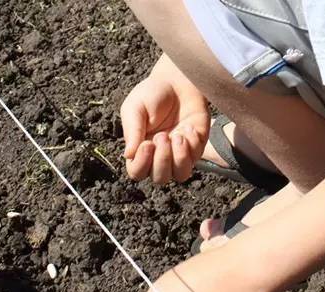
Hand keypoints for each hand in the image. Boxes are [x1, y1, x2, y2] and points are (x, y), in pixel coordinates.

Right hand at [120, 54, 209, 183]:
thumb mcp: (135, 107)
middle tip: (163, 136)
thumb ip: (131, 130)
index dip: (141, 163)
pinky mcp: (196, 148)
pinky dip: (192, 144)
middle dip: (162, 160)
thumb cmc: (153, 93)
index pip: (136, 172)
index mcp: (139, 150)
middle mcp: (158, 157)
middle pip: (159, 179)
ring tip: (178, 136)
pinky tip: (189, 127)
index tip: (147, 143)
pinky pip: (195, 159)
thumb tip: (128, 155)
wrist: (179, 80)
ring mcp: (179, 154)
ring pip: (180, 176)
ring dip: (179, 158)